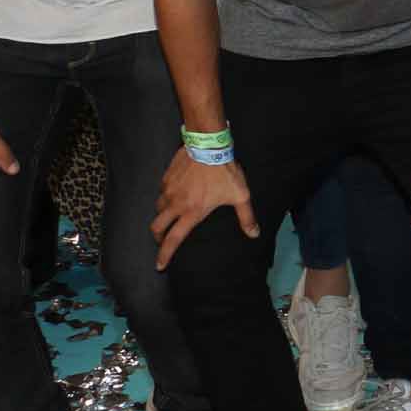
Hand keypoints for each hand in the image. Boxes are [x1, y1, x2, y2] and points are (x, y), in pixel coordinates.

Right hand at [151, 149, 257, 268]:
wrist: (210, 145)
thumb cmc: (225, 172)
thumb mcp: (240, 196)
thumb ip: (246, 217)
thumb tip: (254, 234)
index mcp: (192, 213)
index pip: (173, 240)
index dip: (165, 255)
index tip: (159, 266)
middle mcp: (176, 204)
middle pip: (157, 227)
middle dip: (158, 236)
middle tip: (162, 239)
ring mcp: (168, 190)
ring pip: (157, 208)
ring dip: (162, 215)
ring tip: (170, 216)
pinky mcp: (166, 177)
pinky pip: (161, 190)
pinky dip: (165, 195)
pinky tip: (174, 193)